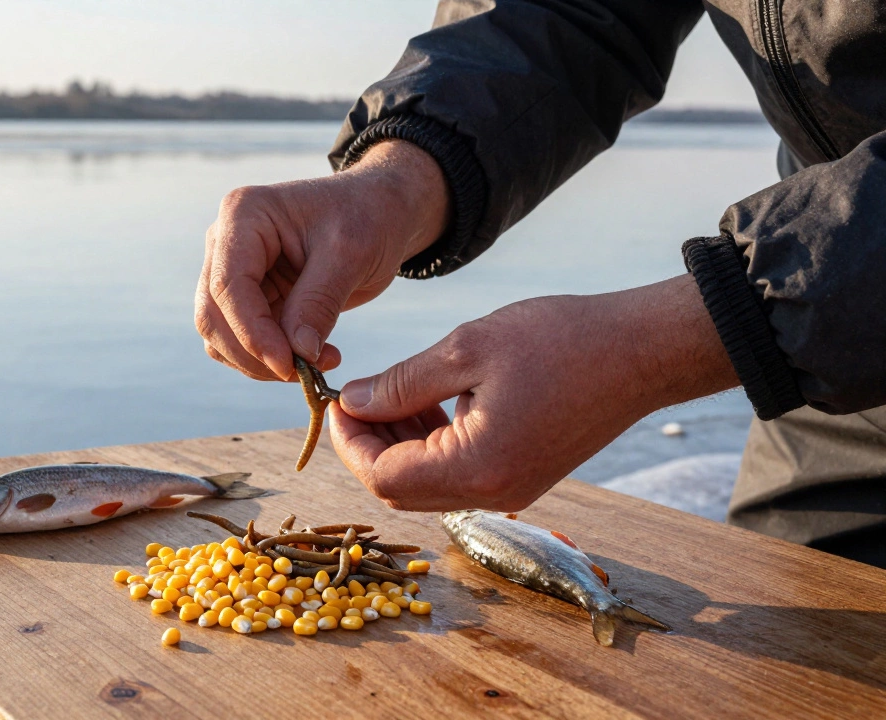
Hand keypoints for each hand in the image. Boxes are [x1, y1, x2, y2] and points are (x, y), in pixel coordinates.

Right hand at [194, 141, 448, 379]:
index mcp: (243, 215)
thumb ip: (318, 303)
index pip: (228, 285)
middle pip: (213, 315)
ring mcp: (233, 272)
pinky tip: (314, 355)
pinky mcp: (248, 299)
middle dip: (255, 354)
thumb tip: (297, 354)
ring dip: (262, 363)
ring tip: (320, 362)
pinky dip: (271, 360)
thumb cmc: (366, 217)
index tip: (289, 365)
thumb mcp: (351, 254)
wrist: (378, 212)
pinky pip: (242, 343)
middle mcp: (226, 243)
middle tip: (307, 372)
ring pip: (221, 336)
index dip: (253, 332)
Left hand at [328, 275, 739, 511]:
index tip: (336, 401)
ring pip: (426, 484)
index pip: (383, 477)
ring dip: (398, 444)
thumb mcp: (465, 348)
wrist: (642, 350)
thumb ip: (399, 384)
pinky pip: (456, 474)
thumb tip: (351, 403)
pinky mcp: (521, 476)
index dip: (349, 442)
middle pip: (400, 489)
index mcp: (476, 468)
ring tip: (388, 392)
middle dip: (368, 444)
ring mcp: (509, 490)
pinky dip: (430, 444)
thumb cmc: (561, 340)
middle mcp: (491, 494)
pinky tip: (426, 401)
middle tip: (355, 396)